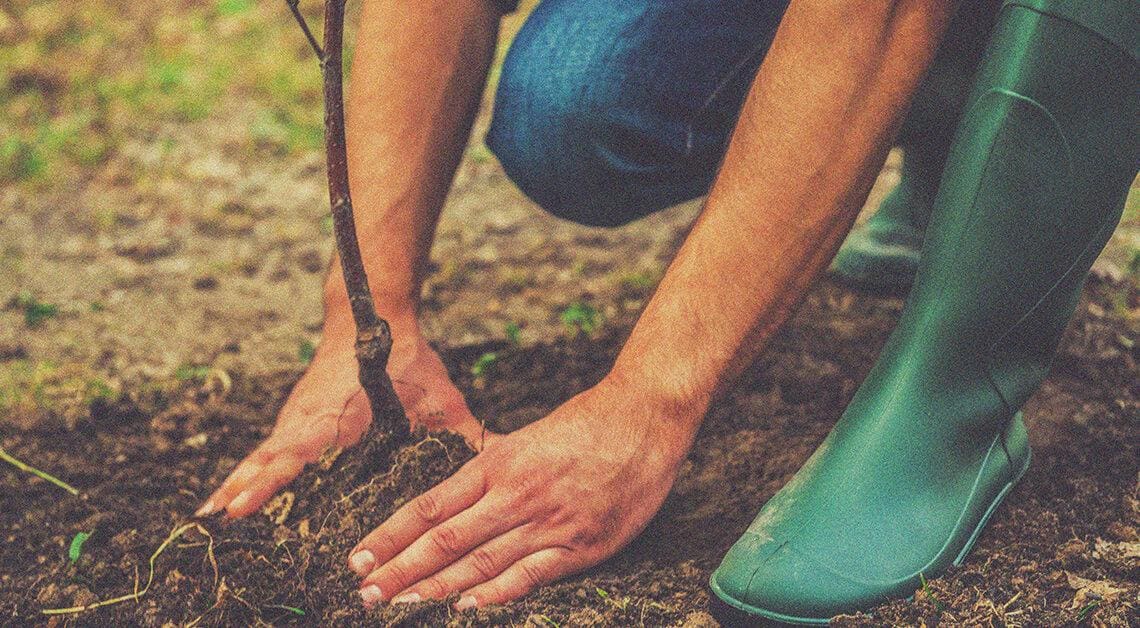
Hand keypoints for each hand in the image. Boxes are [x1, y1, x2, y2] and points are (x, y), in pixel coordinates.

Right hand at [197, 316, 490, 518]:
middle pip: (269, 458)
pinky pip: (268, 448)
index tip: (242, 506)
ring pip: (262, 454)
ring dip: (237, 483)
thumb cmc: (408, 357)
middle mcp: (309, 418)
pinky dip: (248, 470)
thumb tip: (504, 455)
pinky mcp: (295, 417)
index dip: (270, 480)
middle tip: (216, 523)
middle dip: (243, 489)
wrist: (370, 313)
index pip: (298, 452)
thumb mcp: (440, 397)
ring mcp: (297, 417)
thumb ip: (466, 432)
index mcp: (338, 415)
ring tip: (210, 519)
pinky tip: (231, 498)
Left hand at [346, 377, 699, 608]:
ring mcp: (547, 522)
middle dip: (400, 569)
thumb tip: (458, 489)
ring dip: (434, 587)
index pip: (430, 506)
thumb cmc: (586, 423)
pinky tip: (464, 608)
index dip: (392, 534)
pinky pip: (530, 575)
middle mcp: (514, 494)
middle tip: (365, 593)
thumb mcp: (528, 437)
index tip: (359, 556)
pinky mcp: (581, 546)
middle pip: (445, 539)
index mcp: (497, 464)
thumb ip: (493, 468)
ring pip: (479, 561)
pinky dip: (495, 594)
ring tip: (399, 605)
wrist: (644, 418)